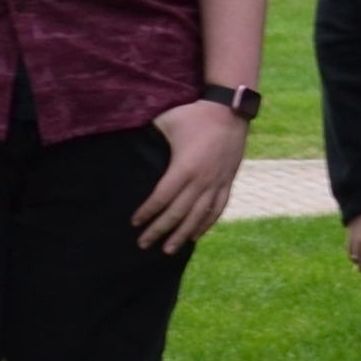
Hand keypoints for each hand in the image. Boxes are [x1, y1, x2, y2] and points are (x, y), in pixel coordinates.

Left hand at [134, 101, 249, 251]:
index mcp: (184, 168)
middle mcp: (201, 181)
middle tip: (143, 244)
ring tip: (168, 250)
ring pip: (198, 217)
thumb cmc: (194, 115)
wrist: (230, 111)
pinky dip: (205, 225)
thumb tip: (130, 142)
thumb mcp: (167, 122)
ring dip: (182, 235)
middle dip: (159, 230)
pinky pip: (217, 209)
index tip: (135, 222)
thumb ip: (150, 134)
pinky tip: (195, 236)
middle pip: (178, 213)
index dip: (147, 212)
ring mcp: (216, 183)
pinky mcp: (227, 182)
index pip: (162, 198)